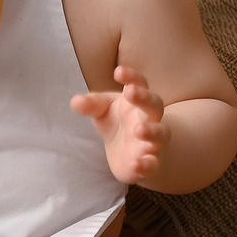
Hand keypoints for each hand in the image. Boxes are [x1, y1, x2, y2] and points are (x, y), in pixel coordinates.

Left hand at [71, 65, 168, 184]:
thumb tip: (75, 102)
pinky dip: (147, 164)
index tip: (118, 71)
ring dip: (152, 131)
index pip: (138, 84)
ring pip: (160, 134)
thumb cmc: (118, 123)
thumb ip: (91, 105)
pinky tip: (136, 164)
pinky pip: (153, 164)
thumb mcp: (102, 111)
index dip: (131, 76)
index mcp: (137, 101)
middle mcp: (149, 119)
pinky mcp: (150, 163)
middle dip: (144, 98)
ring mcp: (152, 141)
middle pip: (154, 105)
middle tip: (131, 92)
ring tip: (138, 130)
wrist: (135, 153)